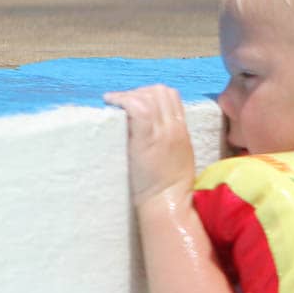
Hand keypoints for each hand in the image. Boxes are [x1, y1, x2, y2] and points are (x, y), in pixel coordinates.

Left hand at [103, 85, 197, 207]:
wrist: (169, 201)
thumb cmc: (171, 185)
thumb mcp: (178, 154)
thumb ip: (169, 137)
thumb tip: (152, 126)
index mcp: (183, 129)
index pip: (172, 96)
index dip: (152, 94)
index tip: (136, 101)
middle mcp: (174, 126)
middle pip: (160, 91)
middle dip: (139, 91)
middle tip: (123, 103)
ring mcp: (162, 131)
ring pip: (149, 96)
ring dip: (129, 94)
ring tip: (114, 103)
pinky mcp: (147, 139)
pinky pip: (137, 108)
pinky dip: (123, 100)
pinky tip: (110, 103)